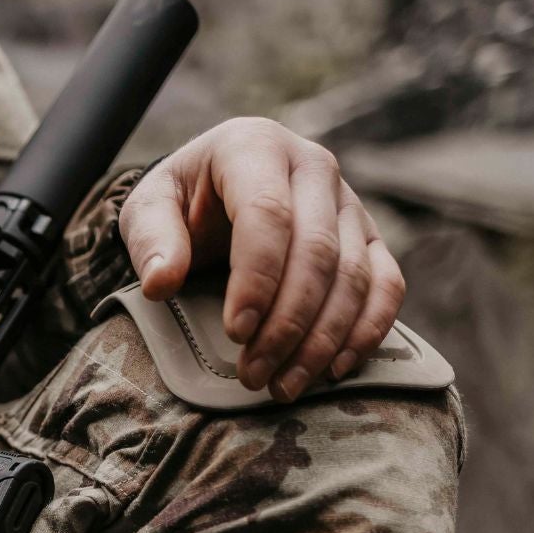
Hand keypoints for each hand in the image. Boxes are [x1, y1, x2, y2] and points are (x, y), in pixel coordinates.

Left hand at [119, 117, 406, 401]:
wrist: (216, 188)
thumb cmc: (181, 201)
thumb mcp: (148, 208)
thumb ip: (152, 241)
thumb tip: (161, 283)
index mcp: (255, 147)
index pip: (268, 215)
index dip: (257, 279)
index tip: (236, 332)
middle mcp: (313, 166)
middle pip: (317, 251)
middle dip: (288, 322)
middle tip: (254, 374)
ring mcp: (348, 202)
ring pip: (354, 274)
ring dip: (323, 338)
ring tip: (284, 385)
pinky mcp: (368, 237)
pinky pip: (386, 283)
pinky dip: (366, 329)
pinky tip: (334, 369)